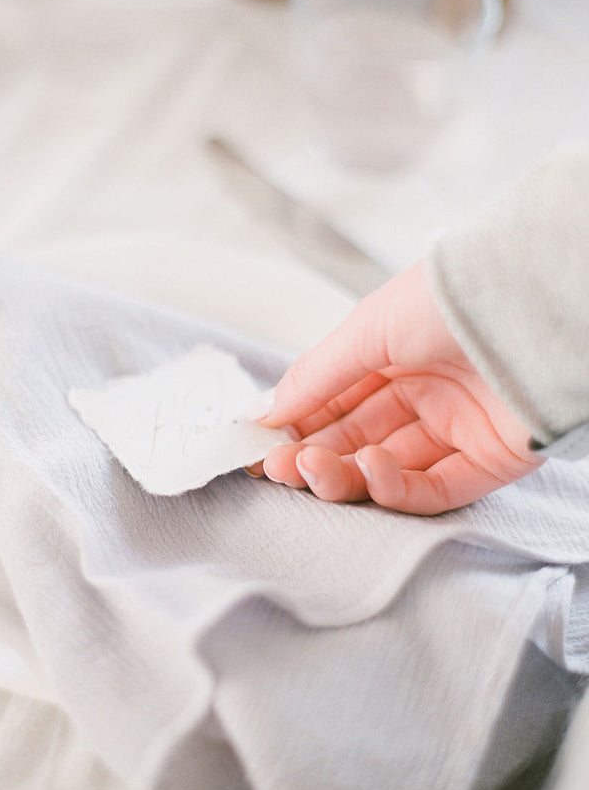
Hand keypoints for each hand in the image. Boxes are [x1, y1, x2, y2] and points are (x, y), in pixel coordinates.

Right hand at [248, 261, 542, 514]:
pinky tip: (371, 469)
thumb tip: (262, 413)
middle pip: (356, 442)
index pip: (336, 405)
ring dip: (345, 476)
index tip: (258, 448)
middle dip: (313, 458)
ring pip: (388, 472)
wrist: (530, 302)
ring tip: (314, 467)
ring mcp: (456, 430)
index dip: (296, 427)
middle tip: (276, 468)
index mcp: (395, 357)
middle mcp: (425, 395)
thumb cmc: (448, 299)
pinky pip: (433, 490)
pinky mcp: (488, 462)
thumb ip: (314, 377)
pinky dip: (395, 489)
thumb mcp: (366, 329)